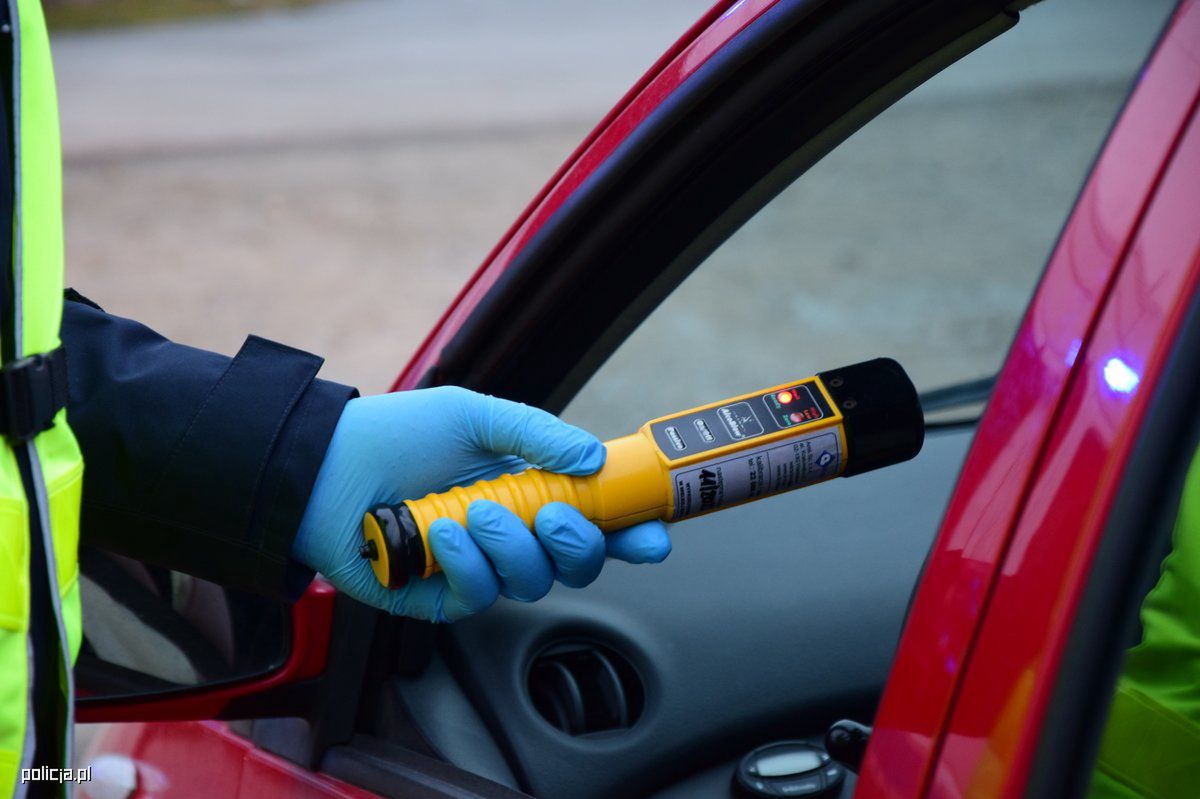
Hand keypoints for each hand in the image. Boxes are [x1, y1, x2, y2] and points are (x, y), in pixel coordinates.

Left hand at [292, 386, 670, 620]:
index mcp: (528, 489)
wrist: (325, 467)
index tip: (655, 533)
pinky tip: (443, 534)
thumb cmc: (395, 435)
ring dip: (514, 547)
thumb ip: (538, 434)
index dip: (630, 531)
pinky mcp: (444, 597)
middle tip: (554, 514)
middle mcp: (512, 533)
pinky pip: (481, 597)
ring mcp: (480, 568)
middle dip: (579, 544)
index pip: (594, 518)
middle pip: (578, 563)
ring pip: (535, 583)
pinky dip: (470, 565)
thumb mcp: (473, 416)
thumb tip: (595, 459)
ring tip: (475, 511)